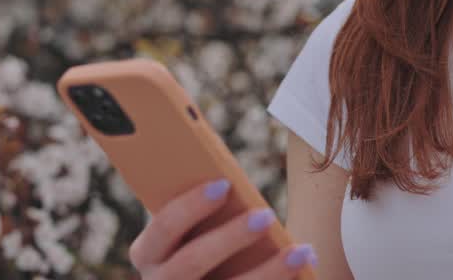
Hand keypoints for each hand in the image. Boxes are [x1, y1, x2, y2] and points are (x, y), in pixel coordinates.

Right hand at [129, 178, 317, 278]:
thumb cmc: (200, 249)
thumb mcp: (189, 233)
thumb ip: (200, 213)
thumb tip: (235, 181)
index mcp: (148, 252)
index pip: (165, 227)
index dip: (192, 205)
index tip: (225, 184)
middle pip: (192, 261)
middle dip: (231, 237)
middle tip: (266, 215)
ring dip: (269, 271)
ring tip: (301, 251)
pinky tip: (305, 269)